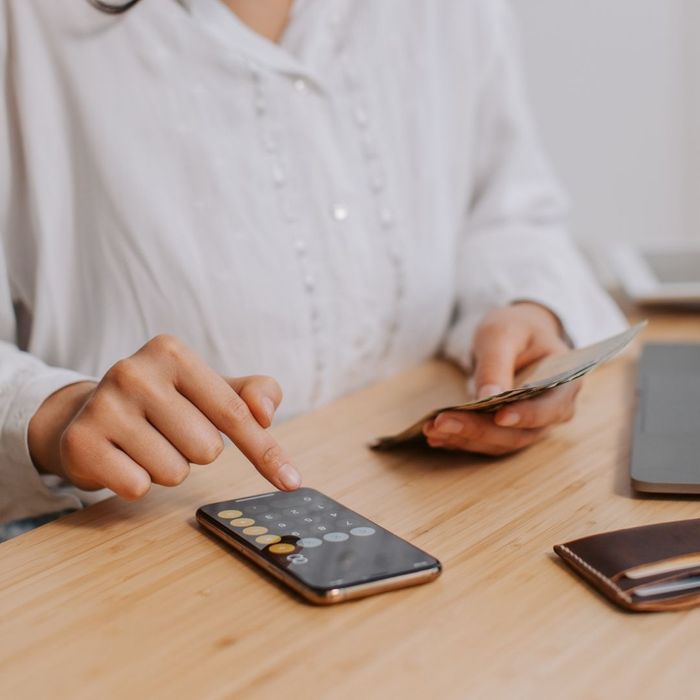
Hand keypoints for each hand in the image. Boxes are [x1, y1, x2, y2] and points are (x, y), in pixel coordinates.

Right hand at [28, 335, 300, 498]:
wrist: (88, 414)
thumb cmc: (167, 403)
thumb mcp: (212, 389)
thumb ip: (254, 393)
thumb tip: (265, 412)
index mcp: (172, 352)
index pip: (235, 413)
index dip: (265, 451)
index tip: (291, 481)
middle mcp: (134, 371)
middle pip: (206, 449)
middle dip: (196, 452)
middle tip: (169, 433)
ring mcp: (103, 406)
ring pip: (174, 472)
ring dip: (167, 468)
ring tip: (144, 444)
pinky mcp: (81, 442)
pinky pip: (138, 487)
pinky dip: (137, 483)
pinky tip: (121, 459)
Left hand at [423, 302, 579, 454]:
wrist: (514, 334)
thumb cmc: (515, 328)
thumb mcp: (502, 334)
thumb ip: (497, 364)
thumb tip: (489, 398)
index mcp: (566, 383)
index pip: (549, 408)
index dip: (526, 415)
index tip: (499, 416)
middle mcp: (553, 411)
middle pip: (518, 433)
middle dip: (478, 430)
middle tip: (442, 422)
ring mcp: (531, 424)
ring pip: (499, 442)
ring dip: (464, 438)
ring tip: (432, 429)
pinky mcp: (508, 430)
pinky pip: (486, 441)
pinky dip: (460, 439)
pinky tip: (434, 434)